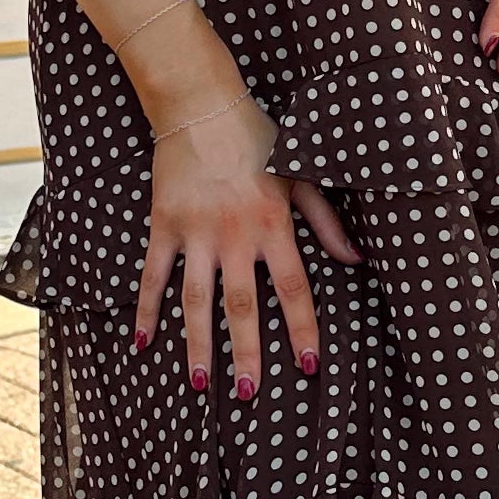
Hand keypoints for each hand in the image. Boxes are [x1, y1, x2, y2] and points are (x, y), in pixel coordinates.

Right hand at [137, 88, 359, 398]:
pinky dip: (147, 310)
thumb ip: (326, 221)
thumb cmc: (258, 138)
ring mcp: (195, 232)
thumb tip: (355, 260)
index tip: (309, 366)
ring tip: (202, 383)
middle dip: (247, 353)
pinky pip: (154, 275)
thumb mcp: (302, 175)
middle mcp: (234, 235)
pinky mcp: (164, 225)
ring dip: (198, 344)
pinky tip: (143, 343)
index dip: (302, 329)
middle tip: (249, 393)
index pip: (293, 289)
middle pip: (242, 306)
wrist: (201, 105)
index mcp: (273, 225)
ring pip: (197, 300)